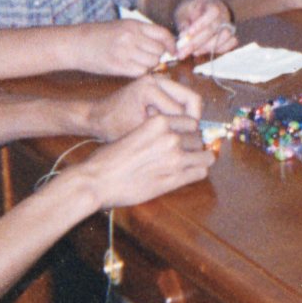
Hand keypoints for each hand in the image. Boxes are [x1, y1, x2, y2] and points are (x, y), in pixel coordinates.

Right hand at [73, 19, 175, 77]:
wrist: (76, 44)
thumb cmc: (101, 35)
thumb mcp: (123, 26)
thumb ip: (143, 33)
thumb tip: (165, 44)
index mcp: (133, 25)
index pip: (163, 34)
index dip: (171, 44)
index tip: (172, 50)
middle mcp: (131, 37)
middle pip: (159, 51)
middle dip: (158, 56)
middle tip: (148, 57)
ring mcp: (124, 52)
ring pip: (152, 63)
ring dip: (150, 65)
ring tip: (138, 62)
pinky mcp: (118, 66)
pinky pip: (140, 72)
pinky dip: (141, 73)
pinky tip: (133, 69)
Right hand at [74, 112, 214, 209]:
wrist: (97, 180)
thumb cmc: (109, 157)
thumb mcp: (134, 131)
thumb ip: (156, 132)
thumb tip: (174, 134)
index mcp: (159, 122)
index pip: (191, 122)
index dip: (190, 130)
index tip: (188, 136)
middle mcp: (170, 137)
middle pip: (198, 139)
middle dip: (194, 145)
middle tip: (188, 152)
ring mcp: (174, 159)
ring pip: (204, 155)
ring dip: (200, 159)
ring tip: (193, 162)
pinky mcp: (174, 179)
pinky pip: (200, 172)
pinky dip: (198, 171)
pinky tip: (190, 173)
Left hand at [91, 73, 202, 141]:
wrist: (97, 116)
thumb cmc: (113, 126)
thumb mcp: (140, 131)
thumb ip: (166, 130)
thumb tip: (193, 133)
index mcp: (150, 88)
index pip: (183, 109)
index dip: (185, 128)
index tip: (179, 142)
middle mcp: (157, 78)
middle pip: (192, 98)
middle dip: (191, 119)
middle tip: (186, 136)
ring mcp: (159, 79)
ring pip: (188, 98)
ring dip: (185, 116)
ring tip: (174, 130)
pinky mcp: (159, 84)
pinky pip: (180, 98)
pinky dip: (179, 112)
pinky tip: (167, 124)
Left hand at [171, 0, 236, 60]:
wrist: (200, 9)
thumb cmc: (190, 11)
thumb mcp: (182, 13)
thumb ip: (183, 24)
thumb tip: (184, 37)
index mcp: (212, 3)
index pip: (212, 12)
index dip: (201, 24)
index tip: (187, 34)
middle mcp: (224, 13)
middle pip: (215, 28)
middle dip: (197, 42)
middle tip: (183, 51)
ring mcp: (229, 24)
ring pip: (225, 36)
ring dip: (208, 47)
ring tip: (193, 52)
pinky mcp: (231, 35)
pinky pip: (232, 43)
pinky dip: (220, 49)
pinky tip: (204, 52)